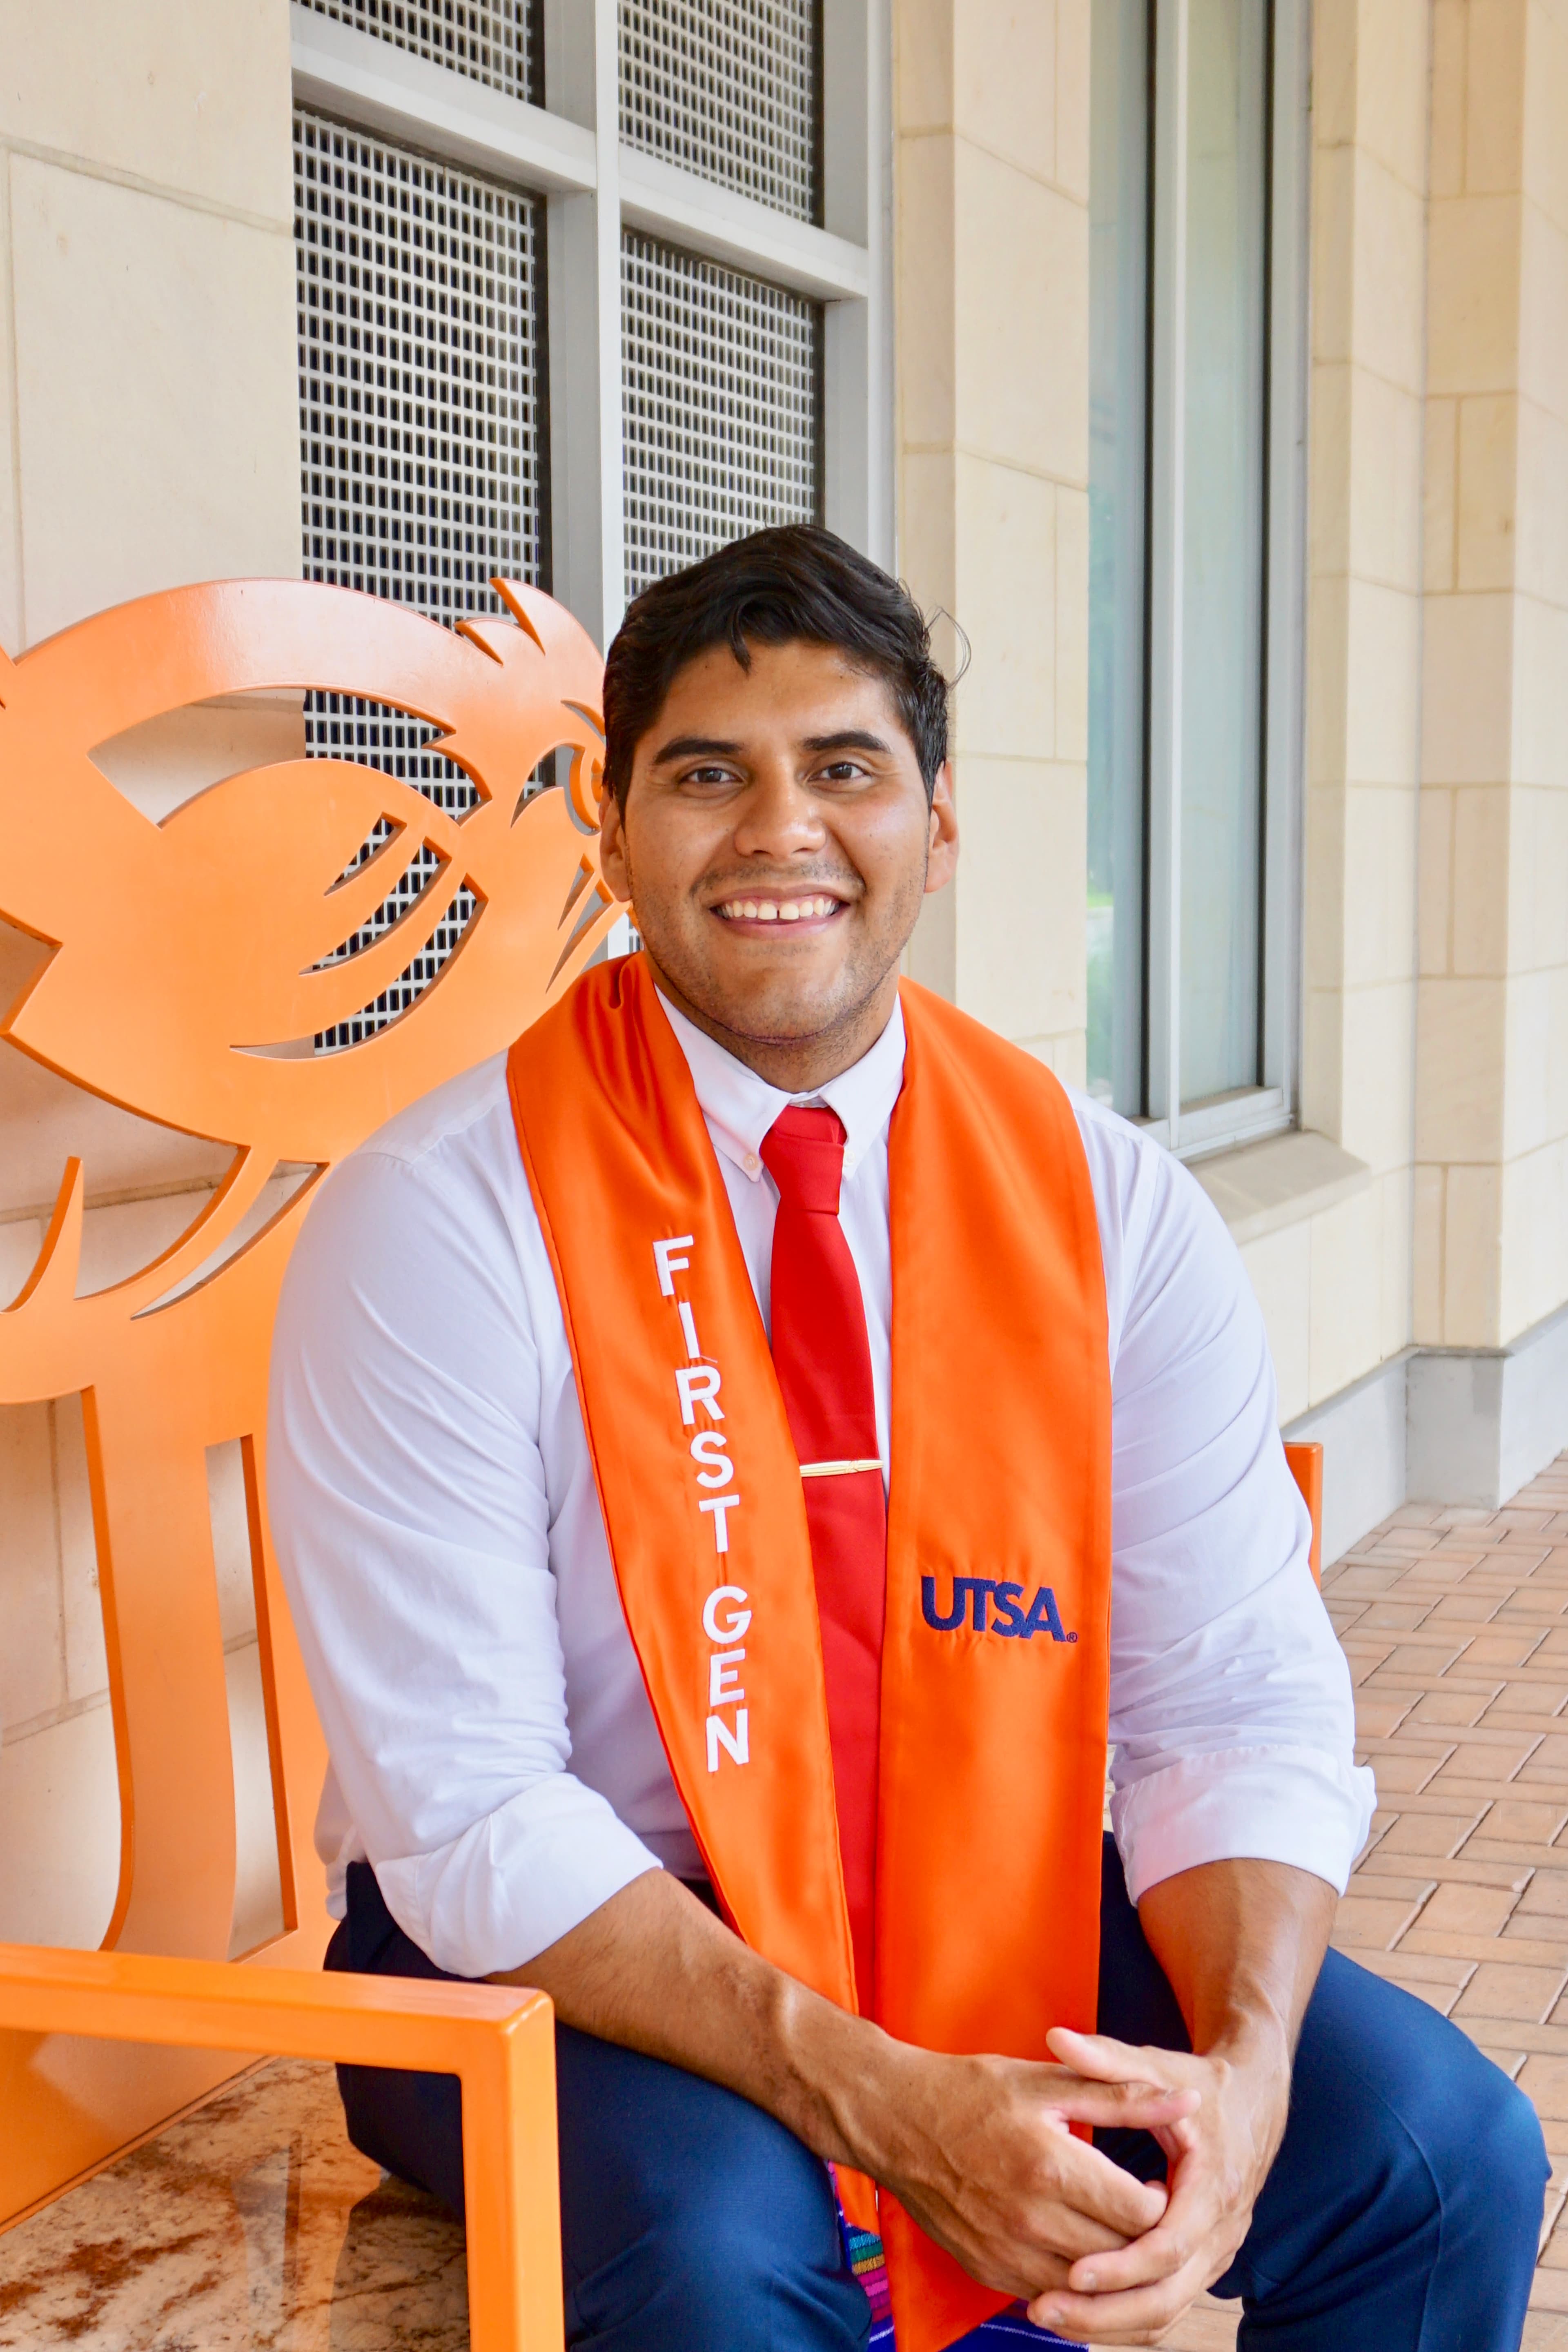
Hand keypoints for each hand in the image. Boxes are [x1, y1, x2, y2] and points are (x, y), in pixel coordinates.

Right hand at [855, 2044, 1201, 2302]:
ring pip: (1088, 2285)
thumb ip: (1124, 2096)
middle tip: (1138, 2209)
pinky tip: (1071, 2245)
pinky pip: (1049, 2293)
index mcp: (1051, 2165)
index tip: (1152, 2181)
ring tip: (1109, 2228)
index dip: (1161, 2201)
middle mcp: (1030, 2219)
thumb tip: (1188, 2101)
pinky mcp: (988, 2271)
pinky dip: (1071, 2278)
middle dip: (1142, 2238)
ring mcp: (1006, 2252)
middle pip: (1121, 2255)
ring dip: (1109, 2265)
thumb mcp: (1049, 2082)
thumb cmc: (973, 2092)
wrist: (895, 2120)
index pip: (1142, 2212)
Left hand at [1023, 2024, 1290, 2343]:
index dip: (1122, 2265)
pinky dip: (1126, 2318)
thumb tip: (1056, 2035)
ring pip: (1167, 2311)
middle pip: (1167, 2295)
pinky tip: (1079, 2314)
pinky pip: (1168, 2306)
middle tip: (1045, 2310)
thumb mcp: (1159, 2065)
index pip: (1169, 2246)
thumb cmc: (1201, 2084)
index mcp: (1213, 2186)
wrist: (1255, 2101)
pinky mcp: (1204, 2263)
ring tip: (1049, 2317)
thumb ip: (1107, 2058)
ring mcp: (1216, 2254)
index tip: (1072, 2272)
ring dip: (1110, 2322)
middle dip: (1106, 2310)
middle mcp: (1221, 2230)